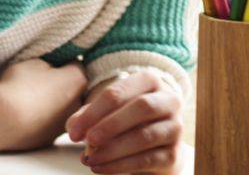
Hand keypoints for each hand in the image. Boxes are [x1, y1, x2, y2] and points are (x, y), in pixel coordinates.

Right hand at [0, 58, 88, 151]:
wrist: (1, 121)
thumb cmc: (18, 87)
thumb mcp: (35, 62)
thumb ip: (50, 64)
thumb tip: (52, 69)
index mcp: (77, 80)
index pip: (77, 66)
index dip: (62, 63)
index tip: (49, 64)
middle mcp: (78, 103)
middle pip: (74, 89)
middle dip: (61, 84)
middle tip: (39, 82)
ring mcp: (65, 123)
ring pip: (63, 108)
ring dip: (53, 103)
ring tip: (30, 100)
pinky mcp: (51, 139)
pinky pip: (50, 123)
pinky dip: (43, 119)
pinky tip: (27, 115)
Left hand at [67, 71, 184, 174]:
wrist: (157, 148)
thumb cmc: (128, 123)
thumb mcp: (107, 114)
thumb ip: (88, 117)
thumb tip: (75, 127)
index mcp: (150, 82)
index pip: (120, 92)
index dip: (94, 112)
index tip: (73, 132)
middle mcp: (169, 101)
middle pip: (143, 107)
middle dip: (111, 125)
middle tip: (88, 140)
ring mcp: (175, 127)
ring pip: (145, 136)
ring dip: (113, 149)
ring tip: (90, 159)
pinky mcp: (173, 154)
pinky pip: (146, 159)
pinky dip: (119, 165)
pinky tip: (100, 168)